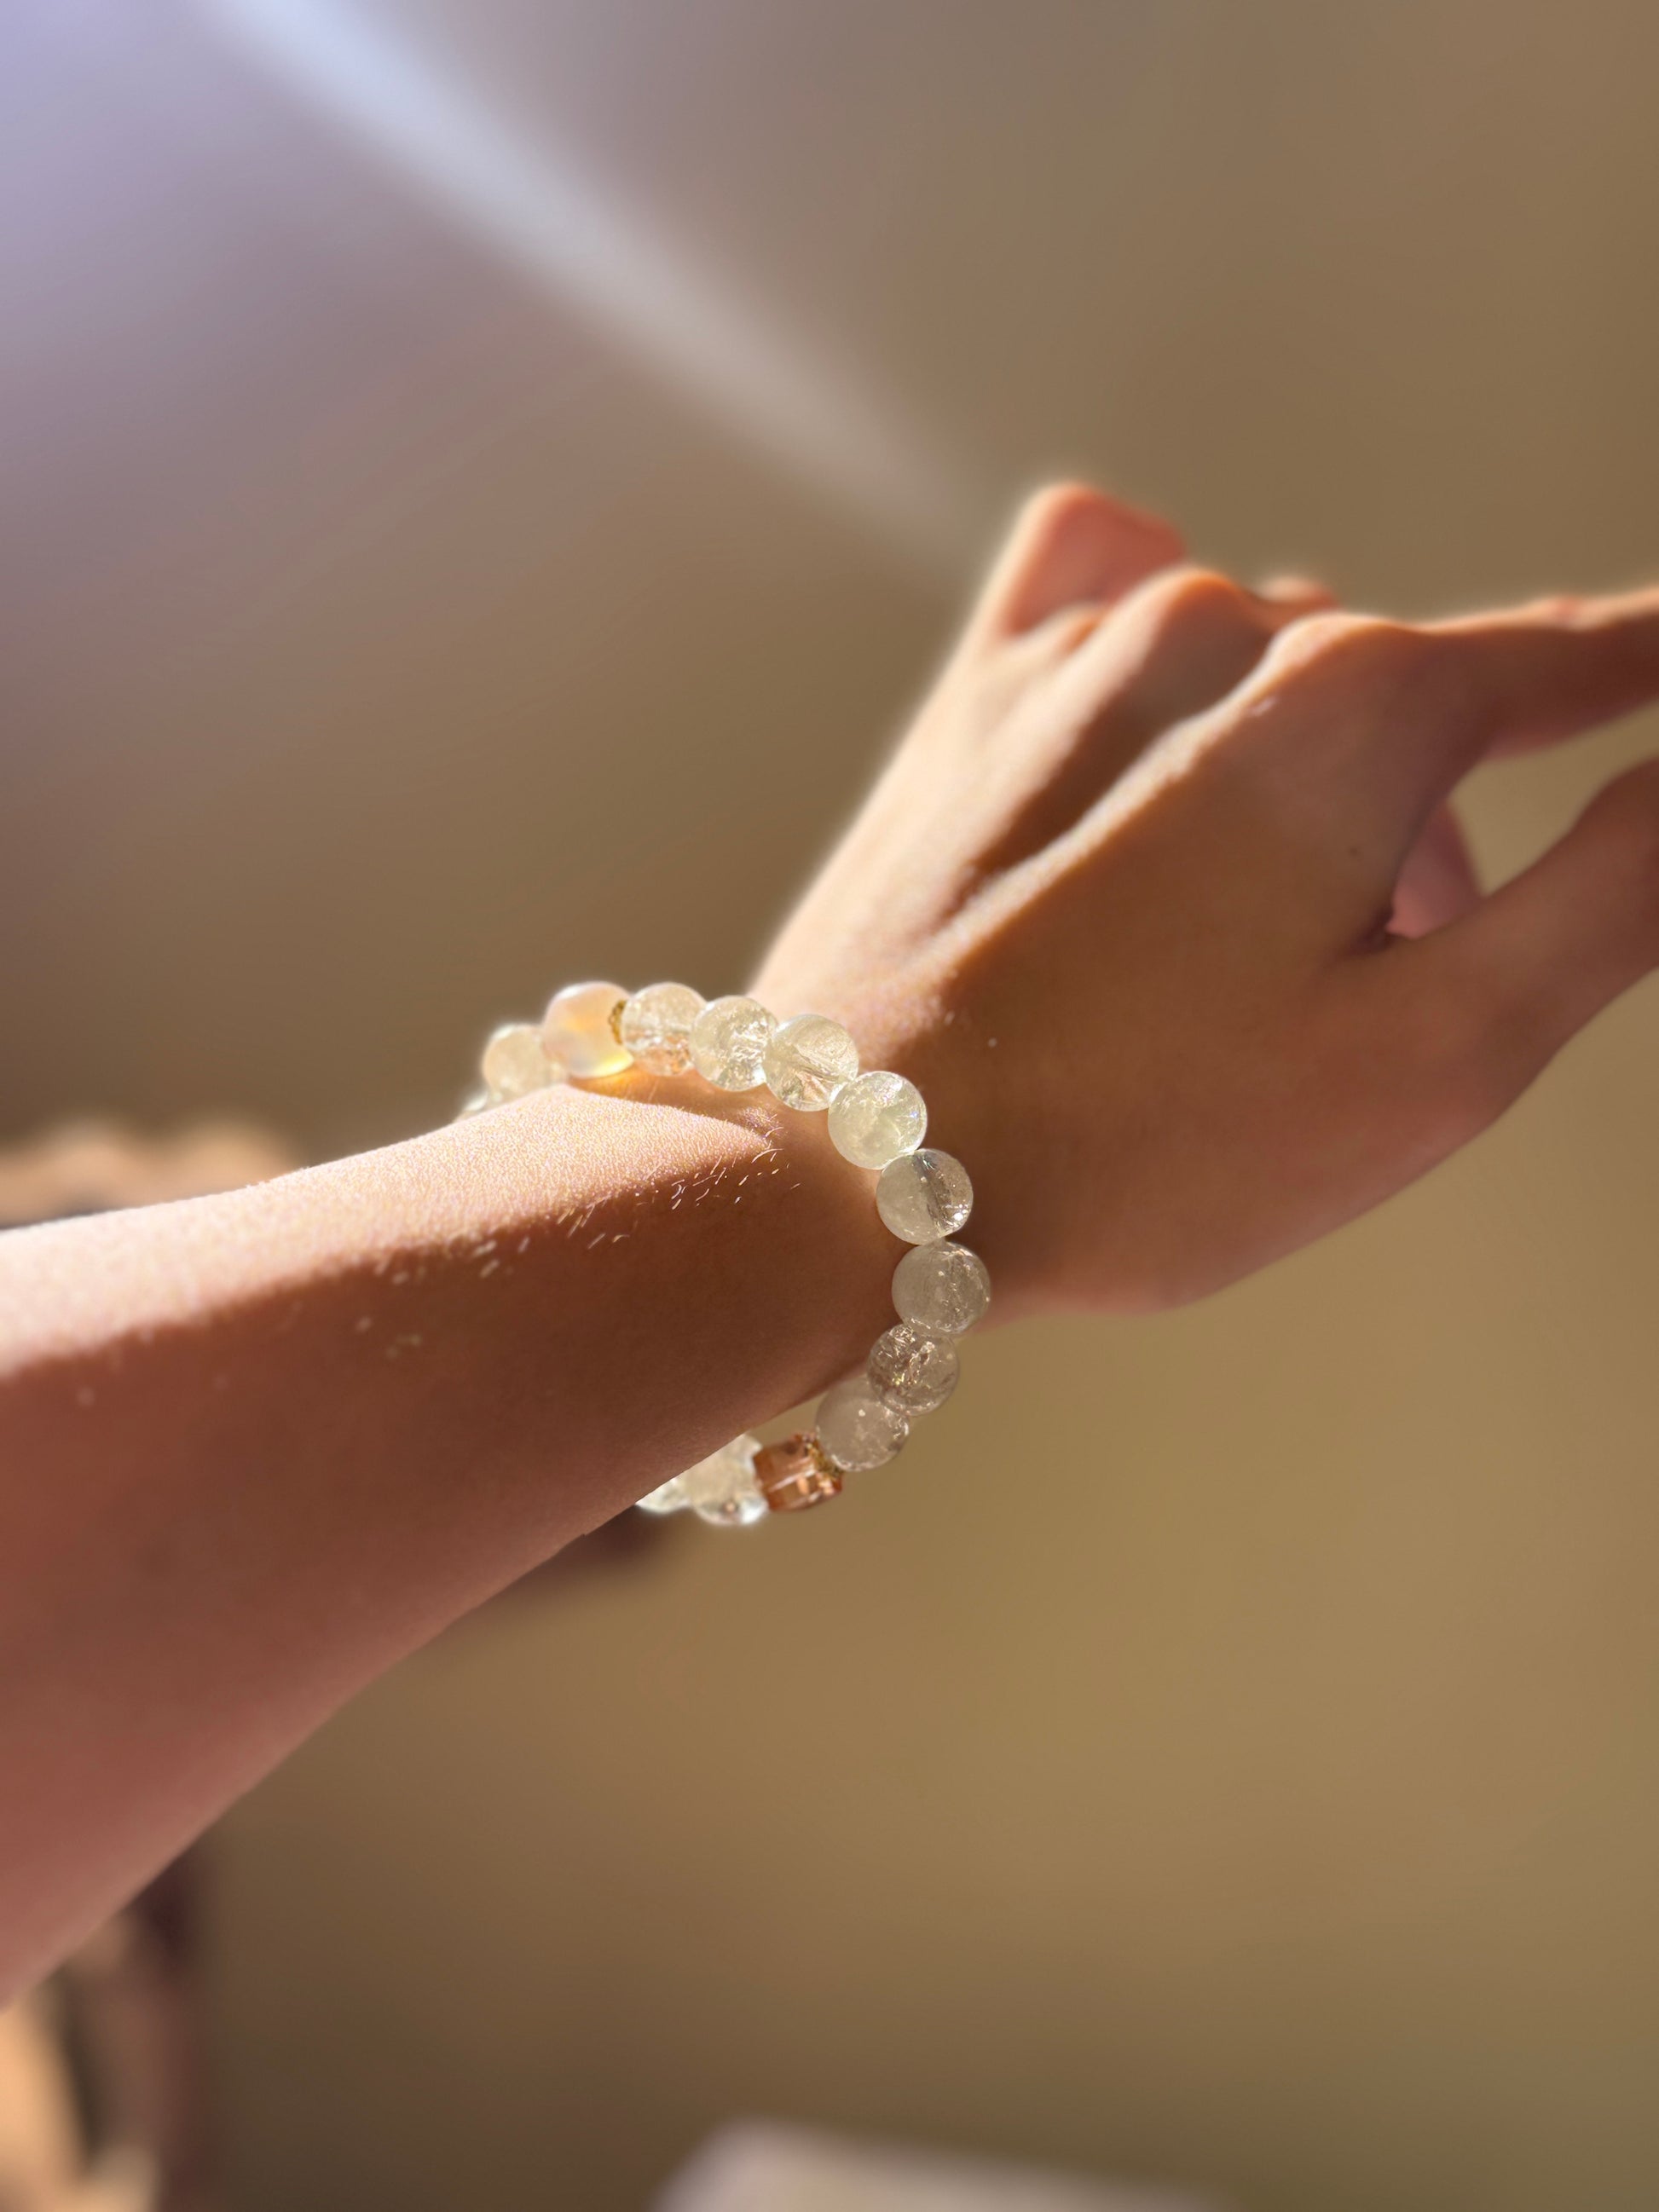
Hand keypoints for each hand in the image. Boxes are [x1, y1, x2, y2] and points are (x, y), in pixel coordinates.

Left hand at [755, 484, 1658, 1315]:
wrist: (849, 1174)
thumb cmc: (1146, 1145)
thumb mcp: (1434, 1058)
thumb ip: (1607, 900)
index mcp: (1357, 706)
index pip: (1566, 661)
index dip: (1645, 676)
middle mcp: (1216, 628)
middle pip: (1409, 694)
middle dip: (1441, 819)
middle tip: (1390, 978)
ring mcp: (1075, 648)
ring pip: (1270, 662)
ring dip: (1309, 769)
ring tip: (1264, 930)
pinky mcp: (972, 695)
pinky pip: (1106, 585)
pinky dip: (1171, 628)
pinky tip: (1168, 704)